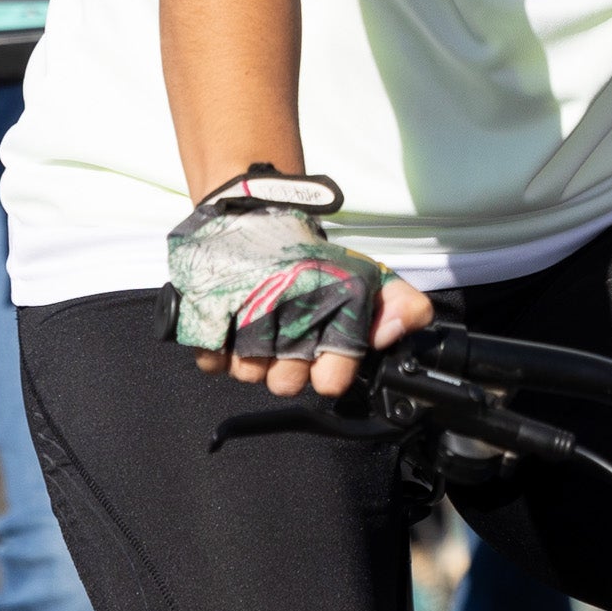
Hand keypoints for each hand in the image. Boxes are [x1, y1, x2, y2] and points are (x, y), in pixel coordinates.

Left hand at [166, 183, 430, 397]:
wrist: (260, 229)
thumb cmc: (313, 260)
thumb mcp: (365, 272)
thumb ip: (401, 301)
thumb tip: (399, 327)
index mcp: (328, 353)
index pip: (333, 381)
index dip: (331, 369)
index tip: (328, 348)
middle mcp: (290, 361)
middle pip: (286, 381)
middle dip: (286, 358)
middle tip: (286, 325)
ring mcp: (249, 357)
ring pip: (248, 371)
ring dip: (251, 345)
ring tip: (255, 312)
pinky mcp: (213, 348)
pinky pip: (209, 358)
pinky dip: (214, 341)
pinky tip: (225, 316)